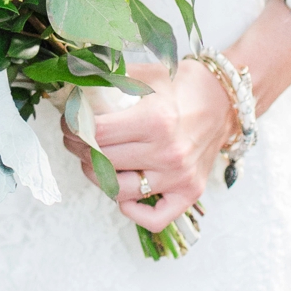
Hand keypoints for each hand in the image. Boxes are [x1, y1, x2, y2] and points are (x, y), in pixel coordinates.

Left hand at [60, 58, 234, 229]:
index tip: (69, 123)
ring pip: (119, 191)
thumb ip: (108, 75)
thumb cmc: (178, 87)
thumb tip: (72, 78)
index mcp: (156, 120)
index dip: (74, 127)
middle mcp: (168, 152)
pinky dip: (133, 212)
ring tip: (93, 160)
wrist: (221, 101)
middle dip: (79, 149)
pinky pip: (154, 218)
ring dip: (97, 177)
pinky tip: (123, 196)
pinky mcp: (189, 193)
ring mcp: (179, 177)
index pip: (97, 133)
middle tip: (75, 139)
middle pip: (103, 161)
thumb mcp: (144, 72)